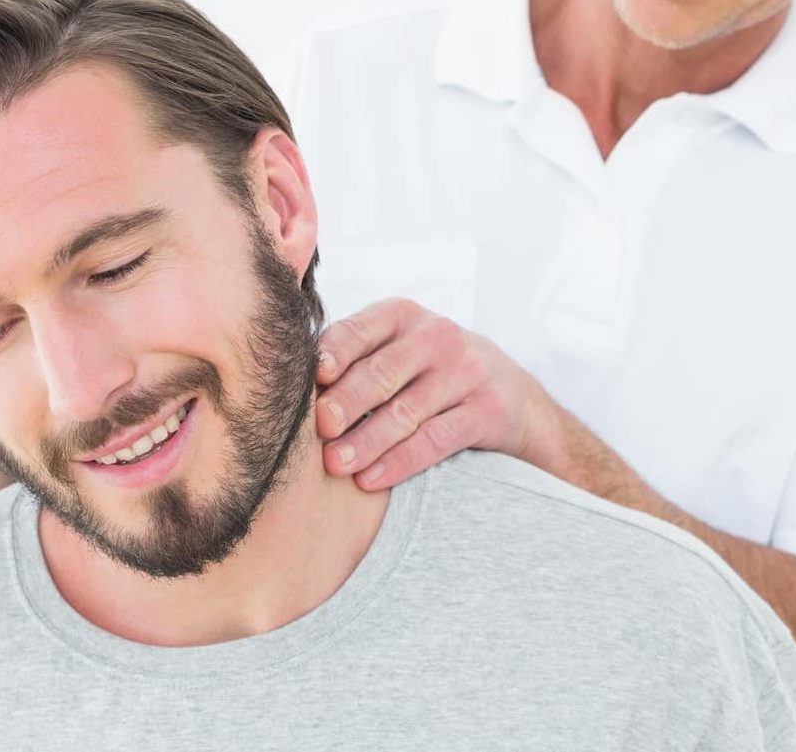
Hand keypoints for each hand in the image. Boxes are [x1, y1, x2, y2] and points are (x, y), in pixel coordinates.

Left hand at [315, 298, 559, 490]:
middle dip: (347, 402)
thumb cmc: (429, 371)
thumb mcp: (398, 347)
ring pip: (407, 411)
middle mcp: (437, 336)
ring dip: (368, 441)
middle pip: (382, 372)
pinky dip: (401, 462)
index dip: (334, 353)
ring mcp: (466, 372)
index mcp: (402, 316)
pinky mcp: (487, 410)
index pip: (360, 330)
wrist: (510, 392)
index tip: (312, 379)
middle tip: (318, 429)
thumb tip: (286, 385)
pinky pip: (437, 439)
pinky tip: (372, 479)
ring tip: (336, 464)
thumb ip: (352, 357)